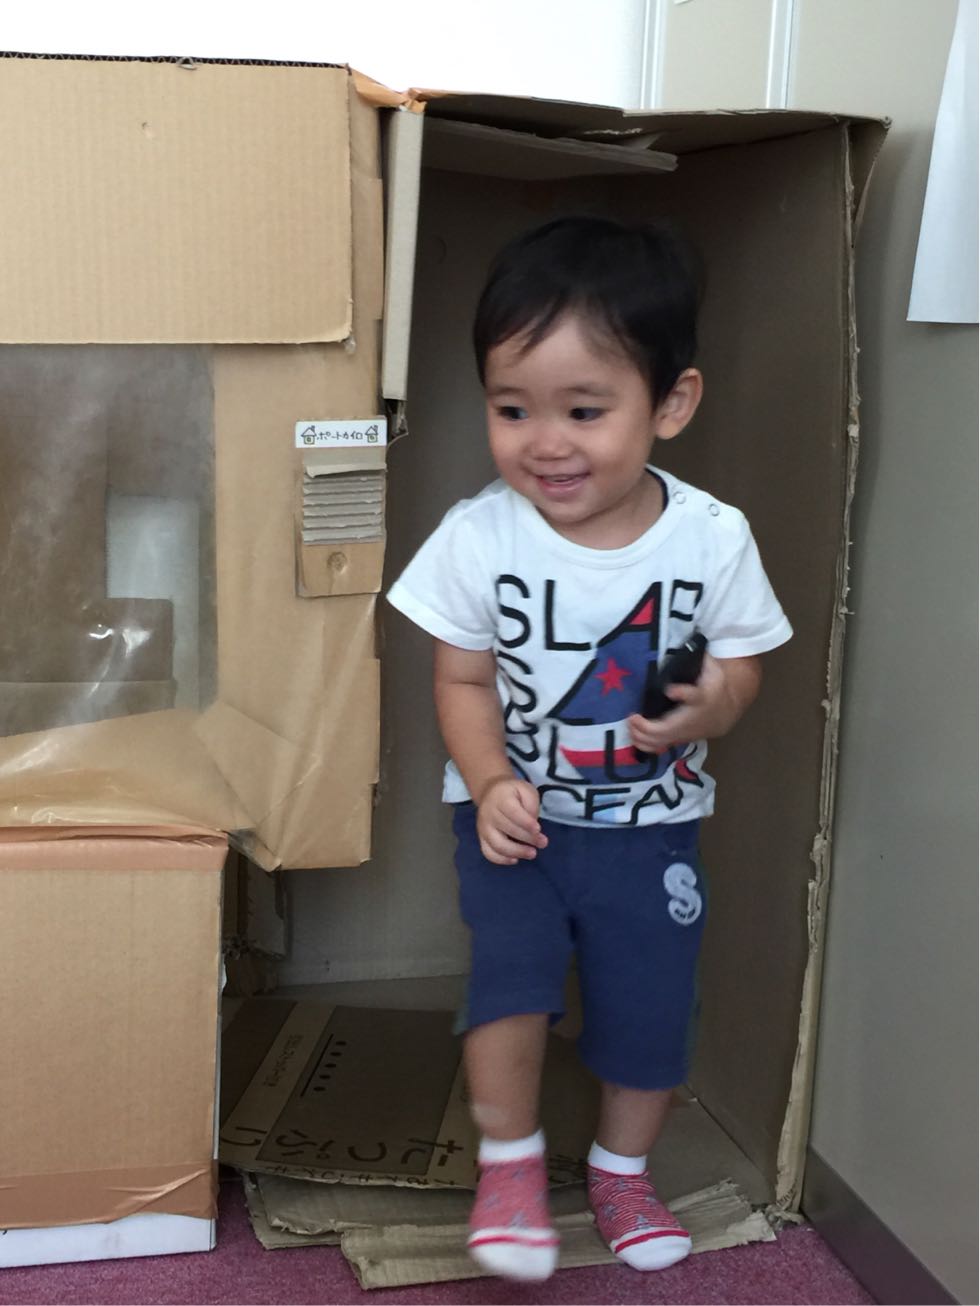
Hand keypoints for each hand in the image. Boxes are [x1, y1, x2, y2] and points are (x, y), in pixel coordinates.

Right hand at [476, 776, 548, 864]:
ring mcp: (483, 828)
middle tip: (543, 843)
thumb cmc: (512, 793)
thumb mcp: (526, 790)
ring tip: (532, 853)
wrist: (491, 792)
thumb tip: (533, 827)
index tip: (538, 829)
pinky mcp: (481, 838)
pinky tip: (515, 859)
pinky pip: (488, 853)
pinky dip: (501, 859)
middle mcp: (488, 813)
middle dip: (528, 838)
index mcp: (500, 798)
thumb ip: (531, 805)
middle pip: (507, 829)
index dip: (525, 822)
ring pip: (497, 844)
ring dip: (516, 852)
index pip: (512, 812)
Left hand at [627, 653, 760, 755]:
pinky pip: (660, 746)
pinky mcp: (679, 738)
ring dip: (643, 736)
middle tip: (632, 715)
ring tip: (630, 725)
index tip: (671, 689)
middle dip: (648, 725)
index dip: (683, 693)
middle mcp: (692, 718)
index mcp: (701, 696)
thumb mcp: (712, 668)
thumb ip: (700, 659)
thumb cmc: (713, 685)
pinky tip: (633, 736)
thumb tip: (689, 640)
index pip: (694, 695)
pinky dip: (646, 744)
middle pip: (669, 727)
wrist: (726, 711)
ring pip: (662, 740)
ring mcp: (685, 732)